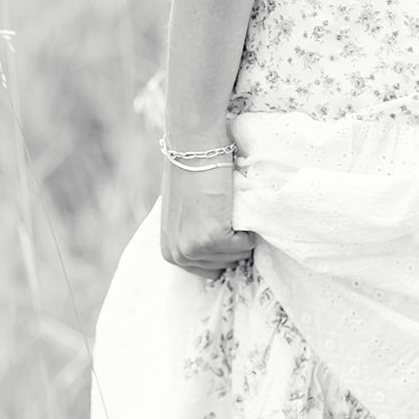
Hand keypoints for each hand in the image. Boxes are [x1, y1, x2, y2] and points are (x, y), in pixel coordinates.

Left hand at [158, 156, 255, 277]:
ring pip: (236, 256)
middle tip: (229, 215)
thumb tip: (212, 244)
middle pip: (223, 265)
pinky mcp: (213, 238)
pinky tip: (234, 206)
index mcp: (170, 253)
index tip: (225, 226)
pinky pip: (244, 244)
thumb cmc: (190, 173)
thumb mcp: (182, 215)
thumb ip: (191, 235)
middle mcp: (179, 256)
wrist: (194, 148)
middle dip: (232, 243)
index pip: (208, 269)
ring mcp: (195, 248)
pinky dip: (247, 227)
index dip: (222, 249)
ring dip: (240, 234)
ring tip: (229, 209)